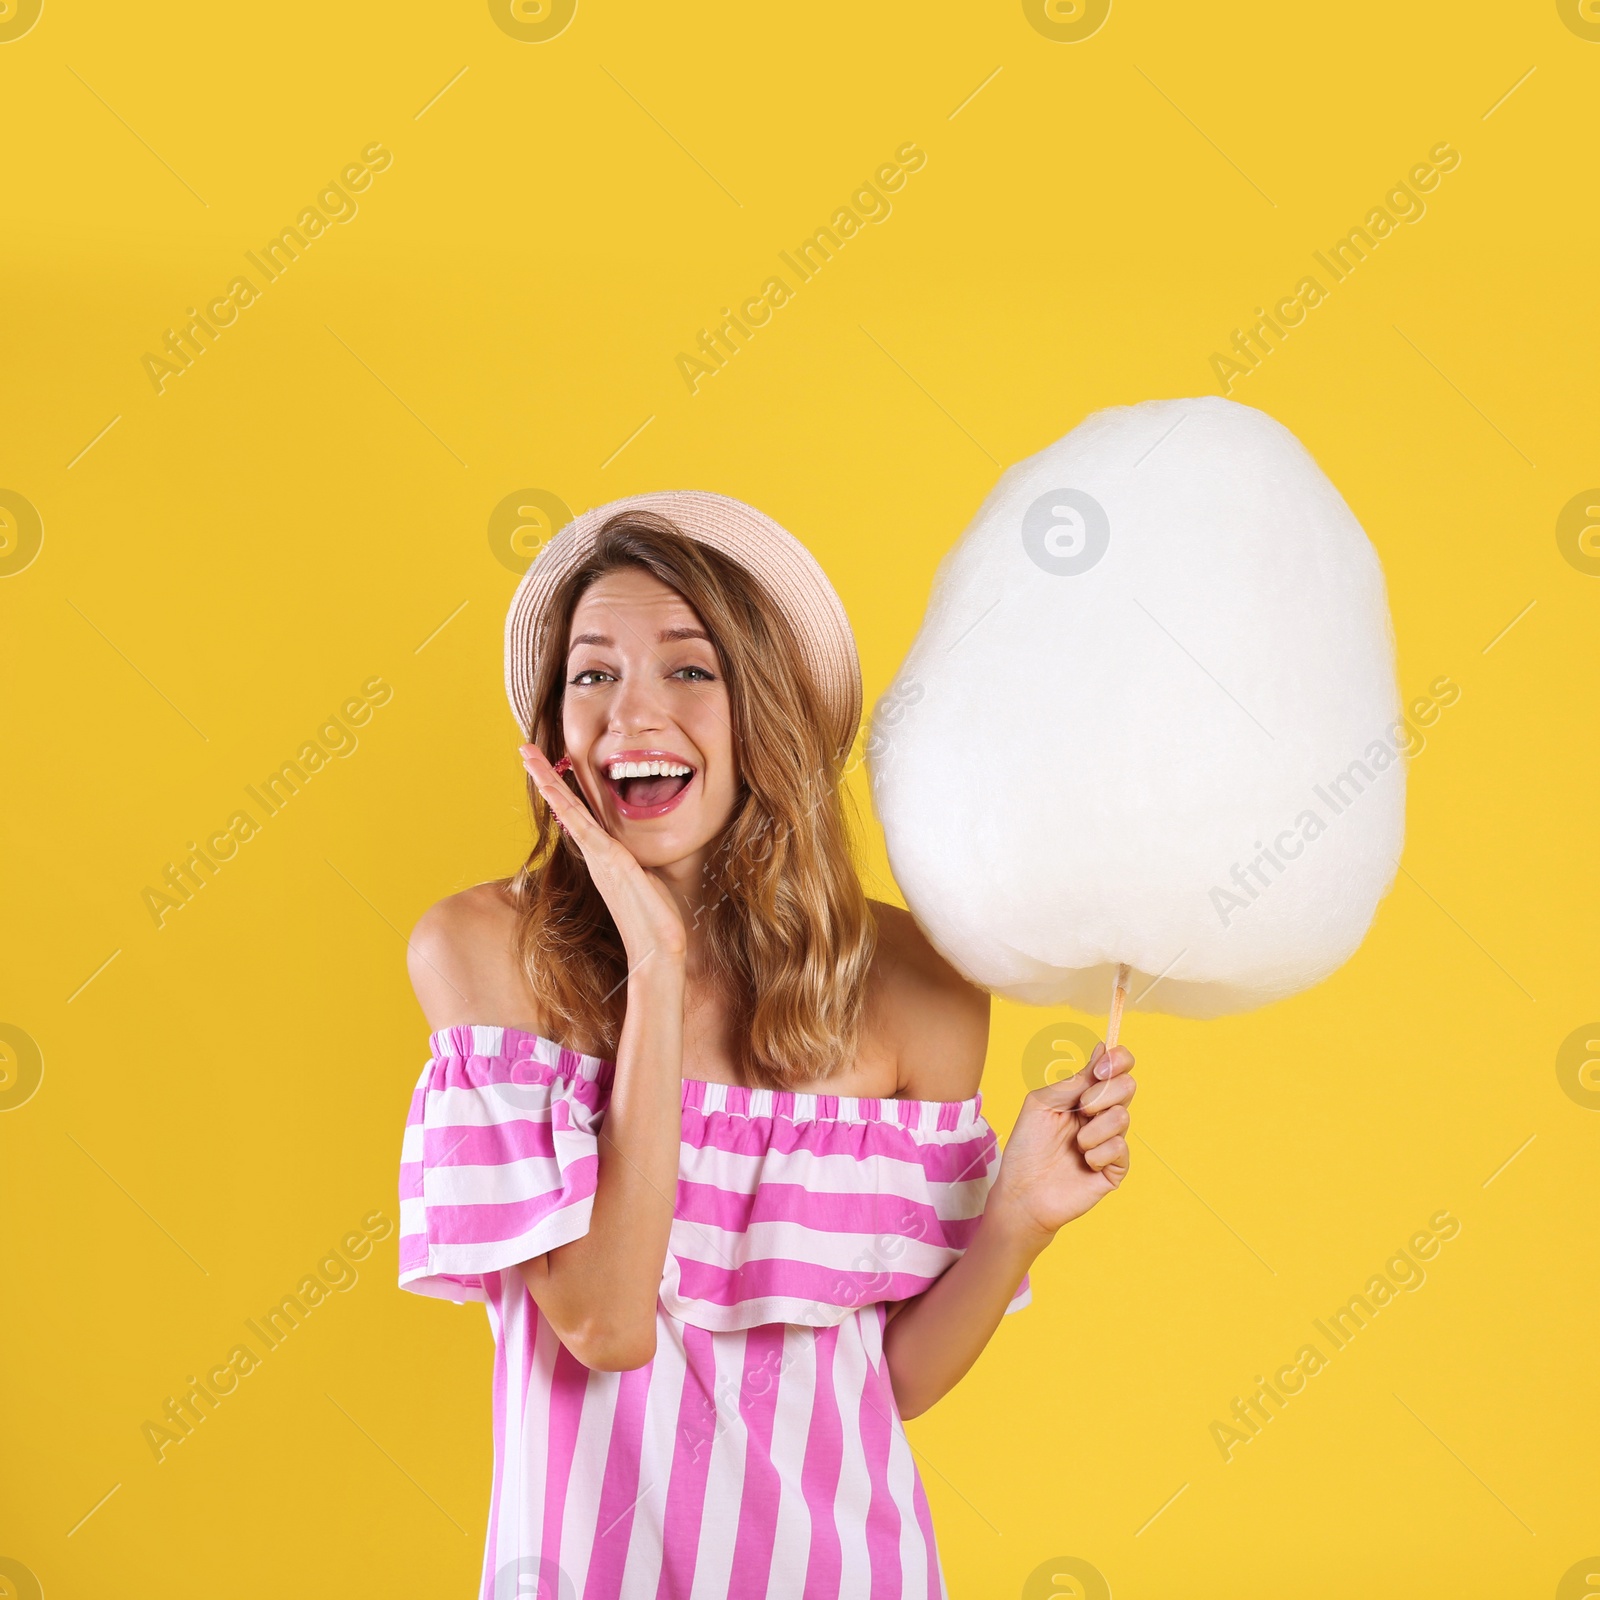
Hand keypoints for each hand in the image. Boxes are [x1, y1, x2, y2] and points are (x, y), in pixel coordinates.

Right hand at [519, 744, 687, 970]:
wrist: (657, 950)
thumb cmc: (656, 920)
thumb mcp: (648, 880)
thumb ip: (638, 863)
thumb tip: (640, 856)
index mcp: (604, 855)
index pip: (579, 813)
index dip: (562, 788)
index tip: (548, 765)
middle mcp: (596, 853)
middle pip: (565, 806)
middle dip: (544, 776)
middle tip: (524, 748)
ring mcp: (600, 857)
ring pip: (568, 811)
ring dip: (548, 781)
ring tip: (529, 756)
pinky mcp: (611, 862)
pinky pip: (585, 828)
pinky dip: (567, 807)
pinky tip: (553, 787)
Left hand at [988, 1042, 1135, 1246]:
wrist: (1022, 1191)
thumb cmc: (1027, 1147)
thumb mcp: (1042, 1103)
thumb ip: (1073, 1080)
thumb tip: (1101, 1048)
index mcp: (1084, 1095)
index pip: (1116, 1068)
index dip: (1119, 1060)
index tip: (1102, 1067)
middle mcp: (1101, 1115)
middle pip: (1127, 1087)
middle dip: (1104, 1094)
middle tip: (1083, 1107)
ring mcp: (1110, 1141)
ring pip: (1122, 1118)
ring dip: (1094, 1130)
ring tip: (1076, 1145)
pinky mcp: (1115, 1169)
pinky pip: (1120, 1149)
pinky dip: (1098, 1153)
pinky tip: (1084, 1163)